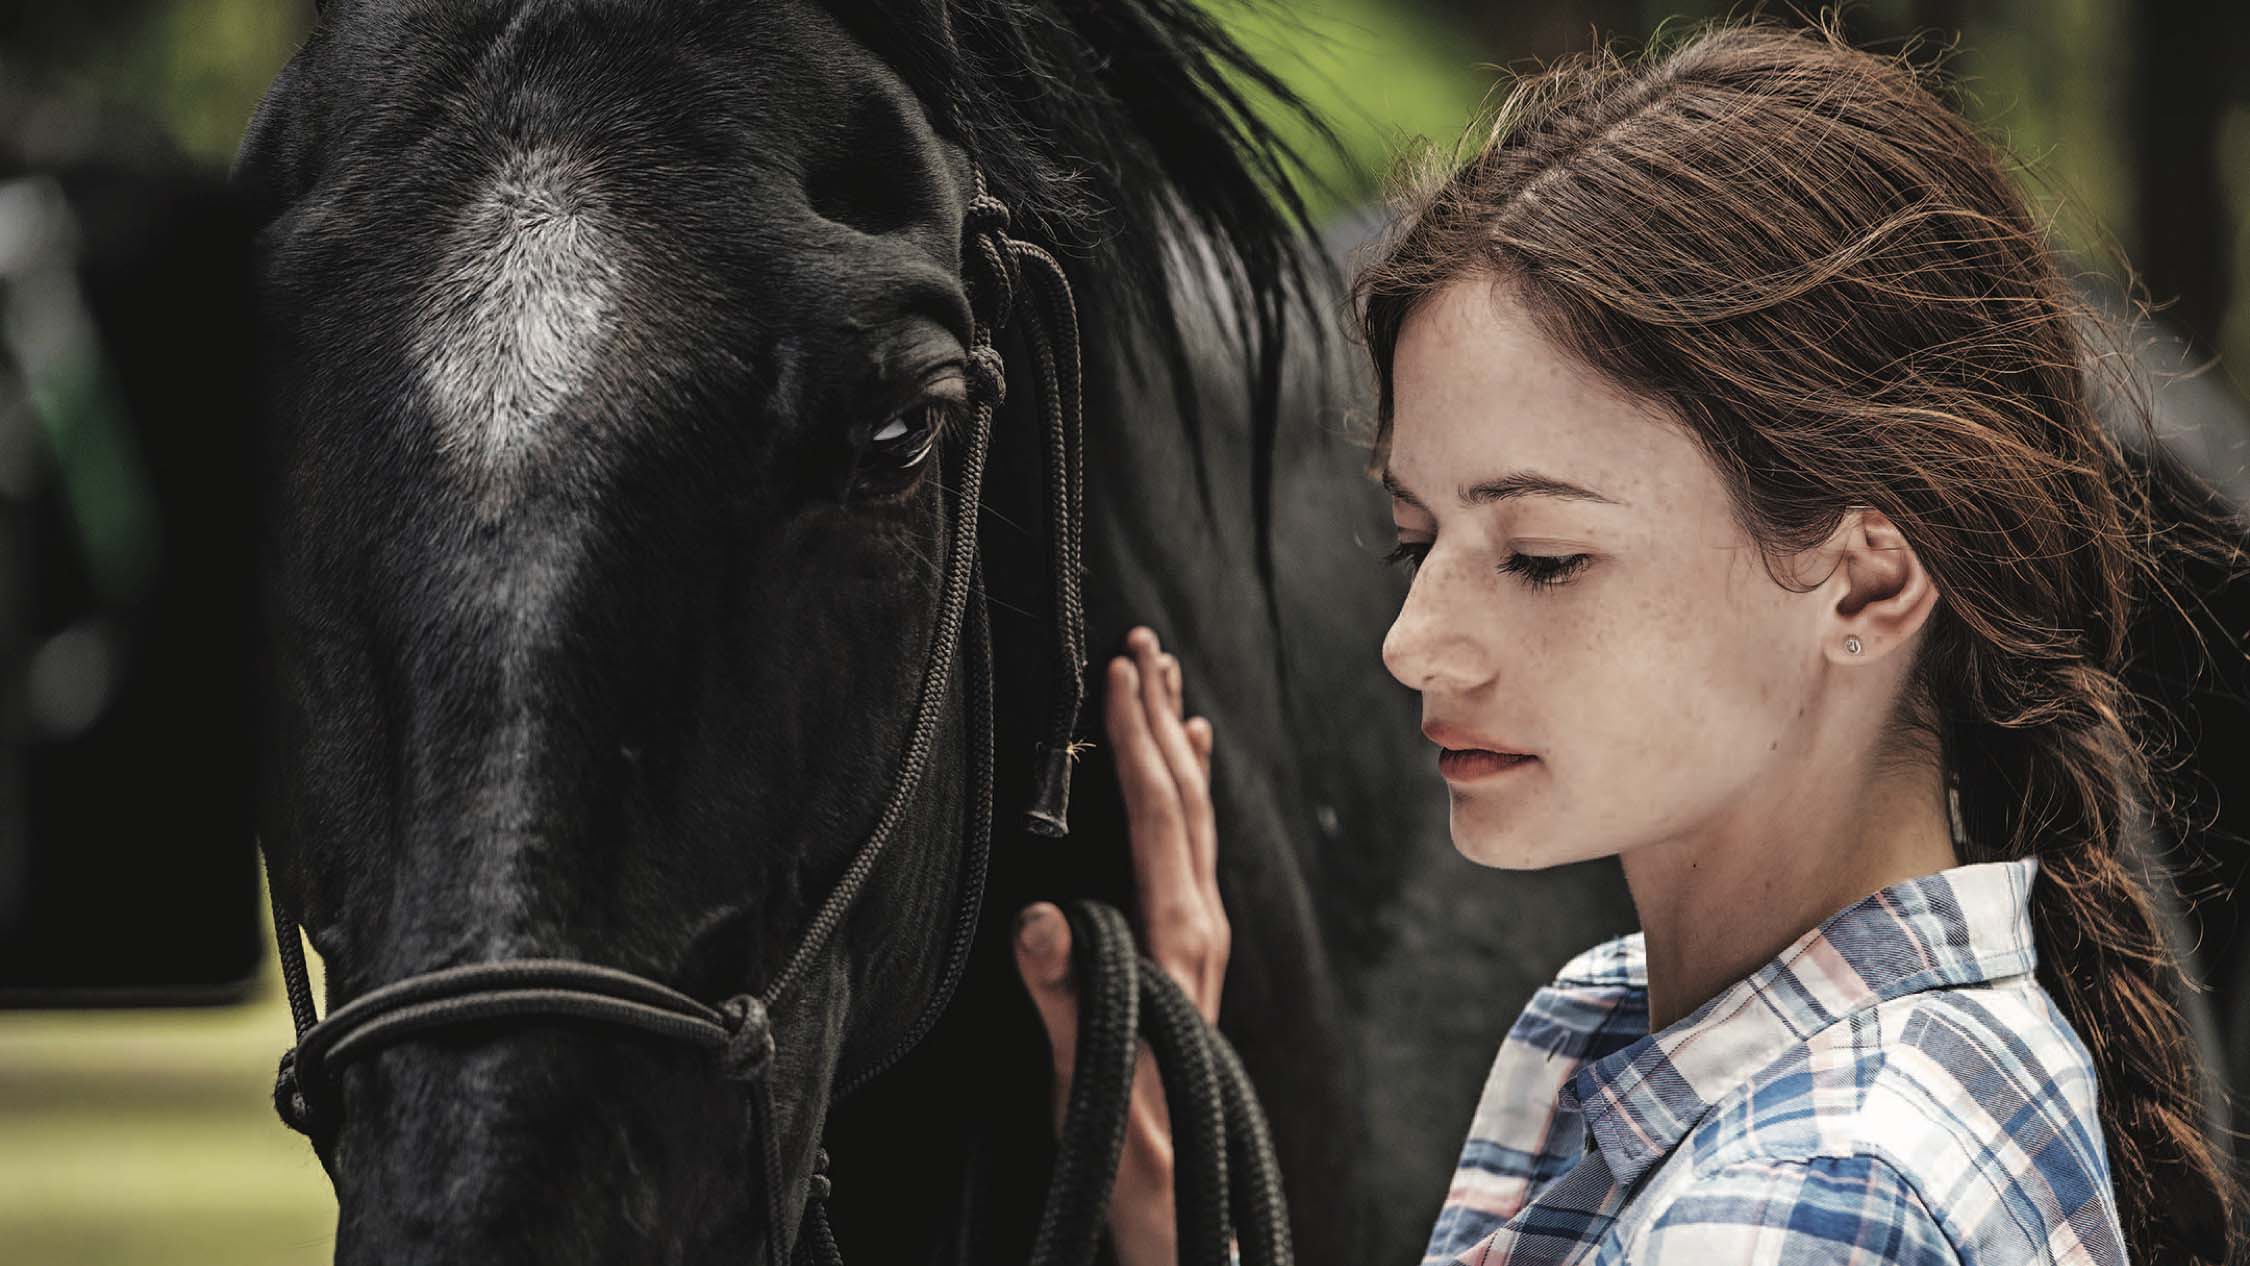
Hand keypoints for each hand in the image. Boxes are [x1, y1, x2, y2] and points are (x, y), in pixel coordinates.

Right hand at [1014, 626, 1224, 1265]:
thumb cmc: (1129, 1139)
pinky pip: (1195, 846)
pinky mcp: (1195, 949)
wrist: (1181, 1193)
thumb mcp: (1084, 1070)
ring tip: (1164, 681)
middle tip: (1142, 641)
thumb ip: (1060, 992)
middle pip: (1185, 795)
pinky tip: (1186, 768)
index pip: (1157, 812)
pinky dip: (1187, 791)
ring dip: (1177, 743)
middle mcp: (1201, 923)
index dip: (1135, 736)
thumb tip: (1038, 920)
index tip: (1119, 668)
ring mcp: (1204, 934)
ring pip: (1196, 815)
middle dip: (1161, 714)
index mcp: (1176, 938)